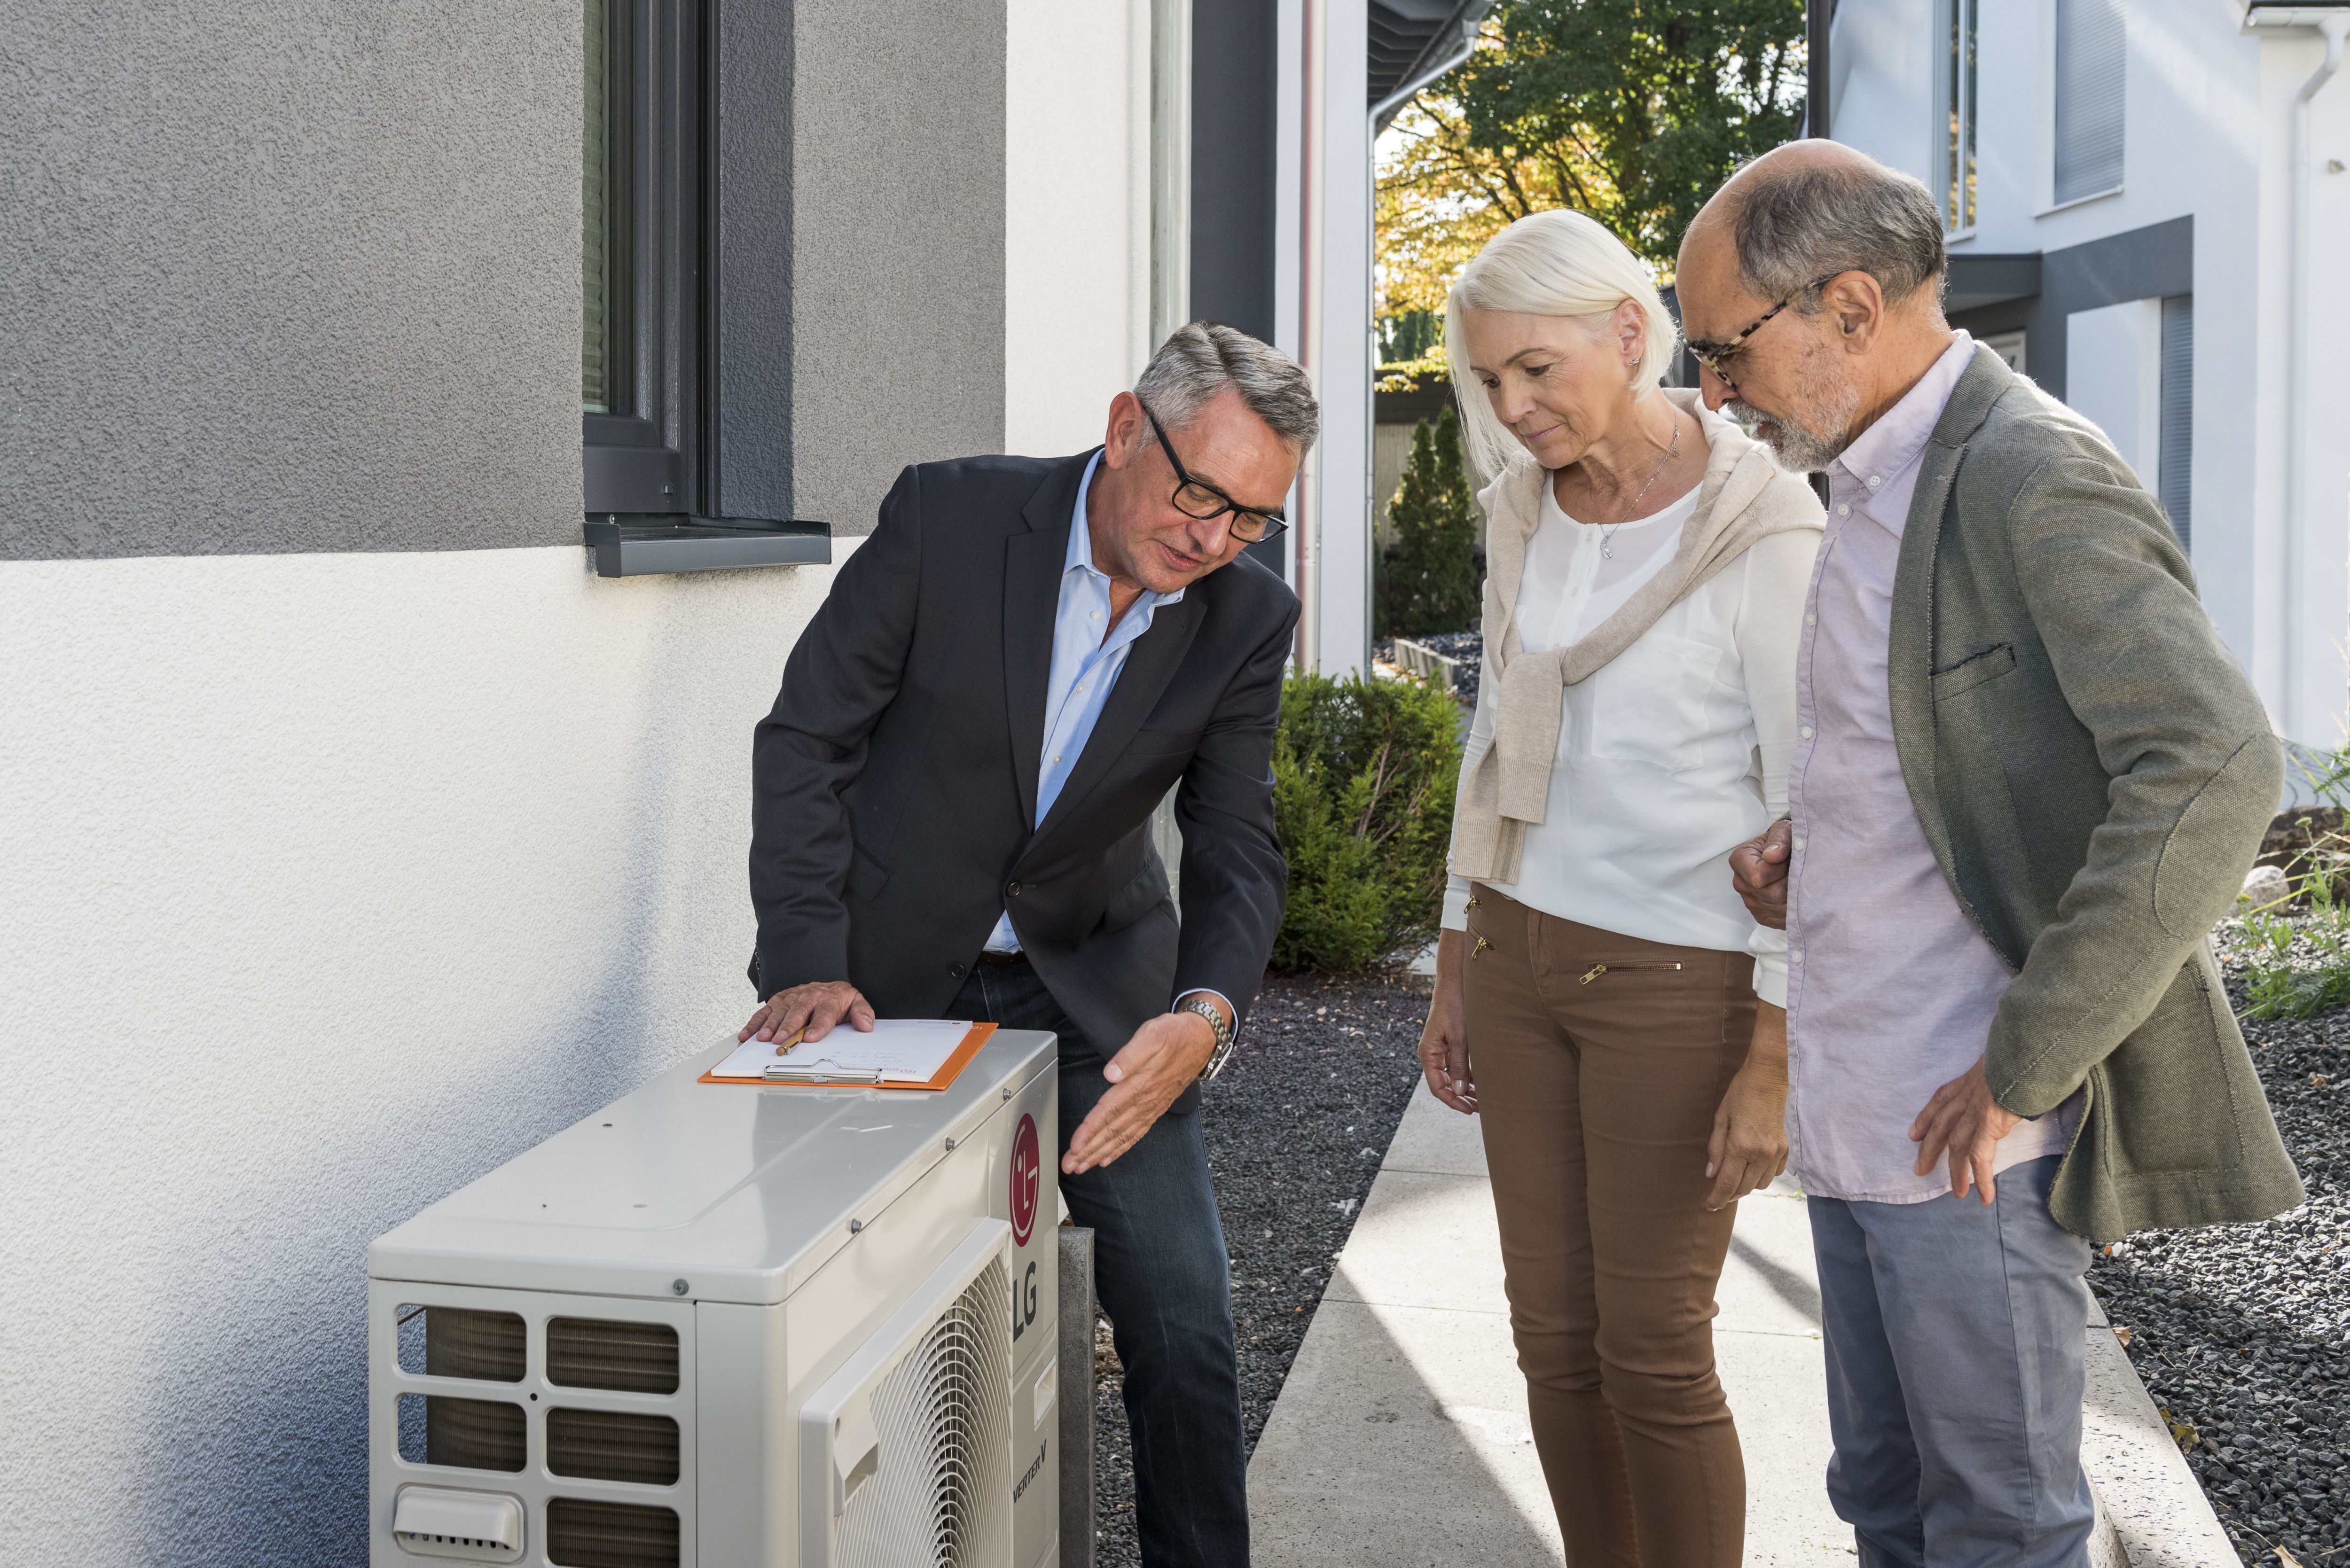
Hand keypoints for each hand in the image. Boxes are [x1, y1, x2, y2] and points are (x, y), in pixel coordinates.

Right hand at [737, 980, 875, 1044]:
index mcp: (829, 998)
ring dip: (770, 1025)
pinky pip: (764, 1011)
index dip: (818, 1026)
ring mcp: (791, 997)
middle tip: (781, 1040)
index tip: (811, 1038)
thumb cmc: (840, 1000)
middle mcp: (808, 996)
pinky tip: (747, 1035)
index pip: (824, 1013)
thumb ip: (862, 1013)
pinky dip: (754, 1022)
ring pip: (779, 1011)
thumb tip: (866, 1026)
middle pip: (798, 1011)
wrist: (827, 985)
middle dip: (789, 1026)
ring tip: (763, 1038)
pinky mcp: (778, 1000)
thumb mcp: (856, 1003)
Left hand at [1063, 1008, 1221, 1173]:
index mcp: (1139, 1085)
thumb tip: (1111, 1073)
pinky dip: (1120, 1149)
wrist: (1201, 1040)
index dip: (1090, 1130)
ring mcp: (1150, 1108)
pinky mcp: (1155, 1109)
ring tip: (1083, 1166)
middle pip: (1111, 1131)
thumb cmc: (1174, 1035)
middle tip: (1070, 1166)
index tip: (1075, 1146)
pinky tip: (1108, 1157)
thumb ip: (1130, 1056)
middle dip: (1089, 1150)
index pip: (1108, 1112)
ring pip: (1121, 1137)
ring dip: (1100, 1153)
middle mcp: (1144, 1101)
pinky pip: (1135, 1134)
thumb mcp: (1151, 1035)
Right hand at [1418, 928, 1476, 1113]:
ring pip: (1450, 1077)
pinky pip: (1455, 1067)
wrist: (1454, 985)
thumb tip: (1460, 1092)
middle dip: (1460, 1098)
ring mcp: (1439, 1051)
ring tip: (1481, 1100)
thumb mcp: (1459, 1038)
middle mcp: (1431, 1055)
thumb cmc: (1455, 1008)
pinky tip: (1479, 1083)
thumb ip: (1460, 1066)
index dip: (1452, 1101)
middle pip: (1443, 1085)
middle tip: (1479, 1109)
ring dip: (1464, 1089)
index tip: (1469, 1110)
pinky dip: (1466, 1076)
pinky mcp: (1447, 1045)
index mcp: (1429, 1054)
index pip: (1438, 1087)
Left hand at [1705, 1003, 1788, 1208]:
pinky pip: (1775, 1173)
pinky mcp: (1786, 1148)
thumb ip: (1716, 1149)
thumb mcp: (1720, 1119)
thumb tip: (1711, 1175)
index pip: (1727, 1183)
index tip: (1708, 1206)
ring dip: (1746, 1187)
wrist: (1767, 1078)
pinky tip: (1752, 1169)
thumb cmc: (1739, 1094)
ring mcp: (1776, 1151)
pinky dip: (1762, 1176)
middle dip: (1729, 1195)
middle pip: (1745, 1188)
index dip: (1717, 1199)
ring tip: (1733, 1181)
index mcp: (1741, 1146)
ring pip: (1761, 1184)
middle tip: (1717, 1195)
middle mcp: (1761, 1153)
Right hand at [1730, 818, 1792, 929]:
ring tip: (1797, 881)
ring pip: (1779, 909)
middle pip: (1771, 895)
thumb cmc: (1786, 841)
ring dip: (1795, 897)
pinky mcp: (1762, 916)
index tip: (1787, 860)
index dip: (1780, 870)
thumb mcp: (1785, 831)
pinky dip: (1793, 910)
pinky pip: (1780, 920)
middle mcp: (1740, 883)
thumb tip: (1772, 856)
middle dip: (1791, 884)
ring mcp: (1750, 903)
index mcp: (1739, 860)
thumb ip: (1780, 840)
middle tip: (1797, 871)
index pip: (1758, 877)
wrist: (1789, 854)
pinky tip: (1795, 895)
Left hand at [1909, 1054, 2023, 1203]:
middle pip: (1941, 1126)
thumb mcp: (2004, 1060)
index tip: (1914, 1134)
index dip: (1926, 1118)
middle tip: (1920, 1170)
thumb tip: (2015, 1079)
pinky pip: (1980, 1158)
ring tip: (1958, 1193)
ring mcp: (1976, 1111)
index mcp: (1969, 1080)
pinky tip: (1984, 1197)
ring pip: (1958, 1147)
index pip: (1941, 1100)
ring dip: (1957, 1172)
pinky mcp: (1989, 1126)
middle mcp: (1967, 1096)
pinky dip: (1982, 1179)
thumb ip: (2003, 1073)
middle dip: (1930, 1150)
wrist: (2027, 1049)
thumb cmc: (2023, 1053)